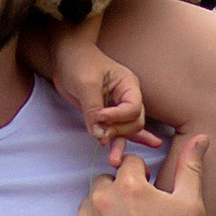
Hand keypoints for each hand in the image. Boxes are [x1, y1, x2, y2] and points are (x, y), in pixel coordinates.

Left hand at [48, 24, 144, 162]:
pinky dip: (128, 140)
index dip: (118, 117)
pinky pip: (121, 130)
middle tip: (100, 135)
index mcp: (128, 85)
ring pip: (127, 130)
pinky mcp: (106, 115)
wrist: (66, 56)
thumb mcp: (86, 82)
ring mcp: (118, 107)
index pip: (133, 109)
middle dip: (118, 131)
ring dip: (120, 143)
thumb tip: (98, 133)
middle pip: (134, 123)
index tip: (99, 116)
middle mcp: (127, 97)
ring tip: (114, 160)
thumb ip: (93, 108)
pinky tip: (149, 146)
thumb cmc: (79, 62)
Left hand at [66, 131, 208, 215]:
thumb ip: (191, 167)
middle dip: (121, 193)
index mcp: (128, 185)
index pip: (131, 163)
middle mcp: (100, 198)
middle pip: (107, 181)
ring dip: (105, 212)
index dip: (143, 177)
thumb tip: (202, 136)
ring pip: (92, 204)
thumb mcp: (191, 207)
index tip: (151, 195)